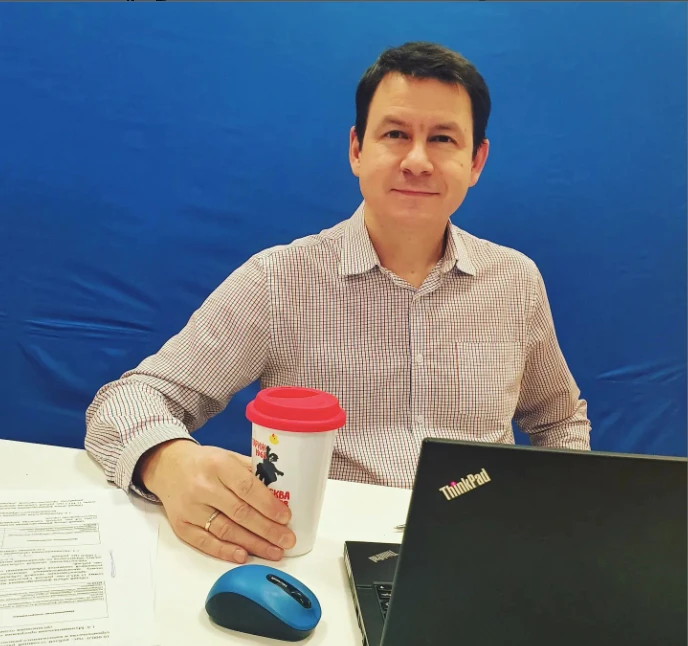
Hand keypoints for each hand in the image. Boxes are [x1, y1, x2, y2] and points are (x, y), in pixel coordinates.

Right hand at [137, 439, 295, 562]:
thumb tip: (282, 490)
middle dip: (267, 530)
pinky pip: (205, 542)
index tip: (286, 517)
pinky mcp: (180, 525)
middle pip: (239, 513)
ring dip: (253, 544)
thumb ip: (252, 471)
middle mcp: (203, 487)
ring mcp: (190, 508)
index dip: (268, 505)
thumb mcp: (228, 457)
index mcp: (218, 465)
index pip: (247, 487)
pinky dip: (225, 551)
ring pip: (225, 531)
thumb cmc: (205, 462)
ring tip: (274, 552)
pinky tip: (244, 556)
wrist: (167, 466)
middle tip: (287, 540)